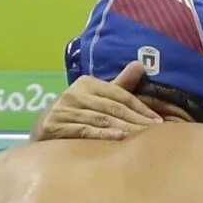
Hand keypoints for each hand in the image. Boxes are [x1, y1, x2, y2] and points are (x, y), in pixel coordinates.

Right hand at [31, 59, 161, 141]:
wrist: (44, 129)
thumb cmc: (77, 112)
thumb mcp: (97, 96)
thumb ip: (120, 85)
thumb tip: (140, 64)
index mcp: (87, 83)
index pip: (120, 94)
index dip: (141, 108)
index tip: (158, 121)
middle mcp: (75, 93)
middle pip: (113, 107)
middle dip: (137, 120)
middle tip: (155, 132)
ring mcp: (64, 109)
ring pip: (101, 119)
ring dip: (124, 128)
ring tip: (142, 136)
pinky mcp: (55, 126)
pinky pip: (84, 130)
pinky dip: (103, 135)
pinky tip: (119, 138)